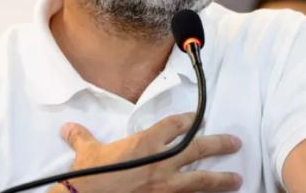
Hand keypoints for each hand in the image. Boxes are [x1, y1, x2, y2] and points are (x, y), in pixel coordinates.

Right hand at [54, 112, 241, 192]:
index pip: (174, 126)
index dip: (189, 120)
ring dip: (221, 179)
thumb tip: (68, 128)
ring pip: (201, 180)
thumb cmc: (89, 176)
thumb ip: (82, 138)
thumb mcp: (86, 153)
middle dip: (218, 145)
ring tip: (237, 179)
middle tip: (235, 143)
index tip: (198, 119)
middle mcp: (160, 162)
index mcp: (145, 143)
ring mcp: (165, 186)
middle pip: (197, 149)